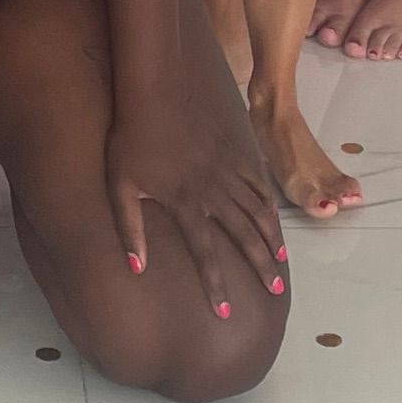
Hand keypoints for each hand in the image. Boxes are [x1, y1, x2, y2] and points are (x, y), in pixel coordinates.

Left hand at [106, 96, 287, 315]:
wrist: (155, 88)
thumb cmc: (131, 137)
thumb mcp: (119, 185)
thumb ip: (129, 229)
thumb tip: (136, 268)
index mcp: (185, 204)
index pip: (205, 256)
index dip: (216, 287)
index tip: (227, 314)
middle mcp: (213, 193)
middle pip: (244, 238)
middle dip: (261, 268)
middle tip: (276, 293)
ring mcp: (228, 170)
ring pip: (258, 212)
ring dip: (271, 239)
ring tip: (282, 262)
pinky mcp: (235, 150)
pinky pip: (258, 182)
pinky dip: (269, 203)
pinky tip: (274, 216)